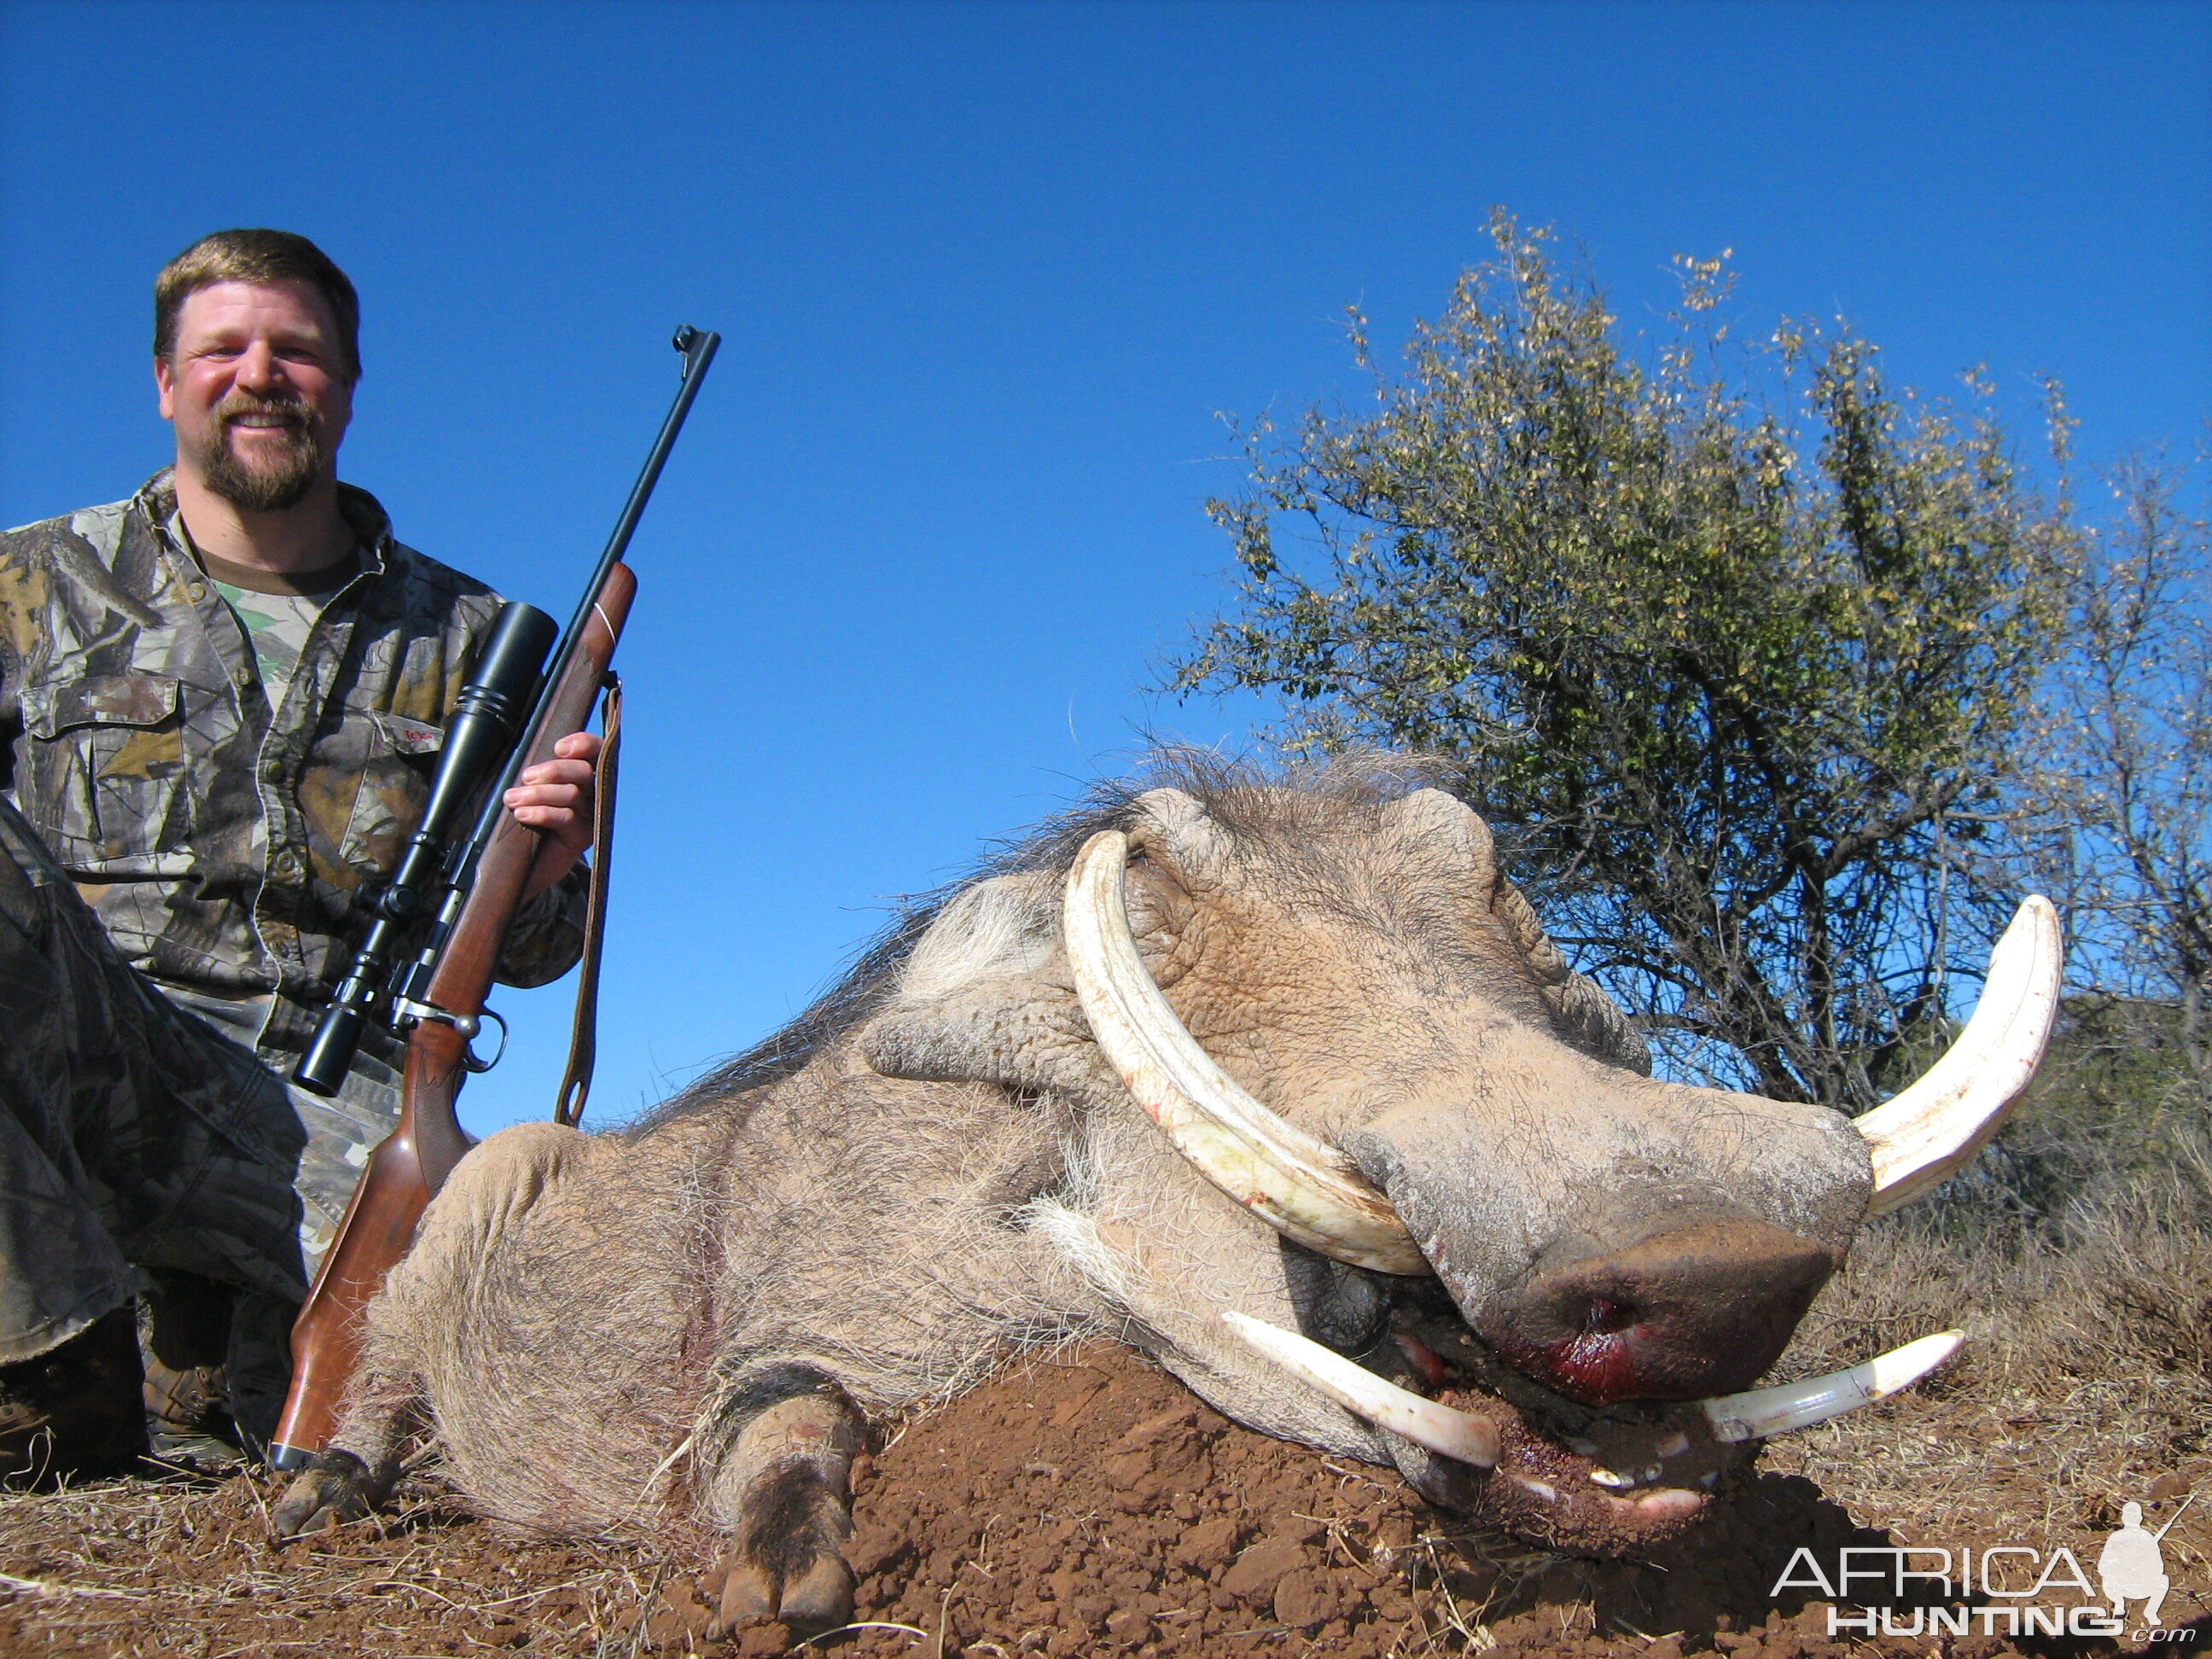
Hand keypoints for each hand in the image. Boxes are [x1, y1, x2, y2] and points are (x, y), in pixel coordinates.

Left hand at [504, 731, 600, 897]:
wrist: (523, 864)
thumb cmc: (525, 820)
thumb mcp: (529, 791)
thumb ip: (536, 774)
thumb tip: (526, 757)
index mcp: (582, 777)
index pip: (594, 753)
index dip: (583, 744)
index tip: (559, 747)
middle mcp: (592, 795)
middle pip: (583, 772)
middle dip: (552, 771)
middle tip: (526, 778)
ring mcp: (590, 817)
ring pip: (571, 794)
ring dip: (537, 793)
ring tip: (512, 799)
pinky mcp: (582, 837)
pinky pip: (566, 818)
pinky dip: (541, 813)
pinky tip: (522, 814)